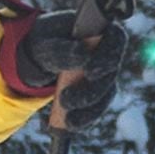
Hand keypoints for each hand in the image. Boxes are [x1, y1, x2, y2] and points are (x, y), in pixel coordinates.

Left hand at [0, 0, 121, 119]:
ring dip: (88, 107)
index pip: (117, 39)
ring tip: (65, 115)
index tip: (89, 72)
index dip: (108, 56)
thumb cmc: (45, 40)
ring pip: (106, 92)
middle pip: (111, 72)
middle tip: (65, 99)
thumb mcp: (45, 41)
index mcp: (100, 29)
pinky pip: (98, 106)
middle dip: (91, 90)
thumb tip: (83, 54)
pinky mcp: (98, 90)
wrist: (38, 53)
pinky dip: (86, 117)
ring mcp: (105, 72)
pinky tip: (72, 124)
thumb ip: (62, 47)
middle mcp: (108, 51)